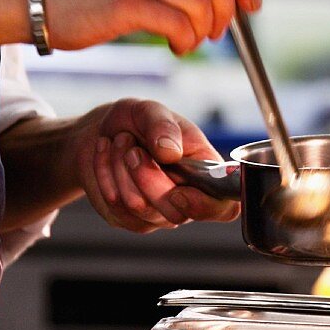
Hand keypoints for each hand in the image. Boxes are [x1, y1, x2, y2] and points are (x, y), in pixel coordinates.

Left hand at [76, 98, 238, 232]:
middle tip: (133, 147)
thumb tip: (170, 152)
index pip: (224, 208)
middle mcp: (186, 199)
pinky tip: (106, 153)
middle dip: (147, 176)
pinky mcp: (128, 219)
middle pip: (175, 212)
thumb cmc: (139, 122)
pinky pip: (116, 207)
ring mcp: (157, 214)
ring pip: (140, 207)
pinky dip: (105, 173)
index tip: (179, 191)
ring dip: (121, 168)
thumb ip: (163, 126)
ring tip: (120, 141)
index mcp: (206, 173)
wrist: (105, 131)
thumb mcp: (151, 111)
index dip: (206, 207)